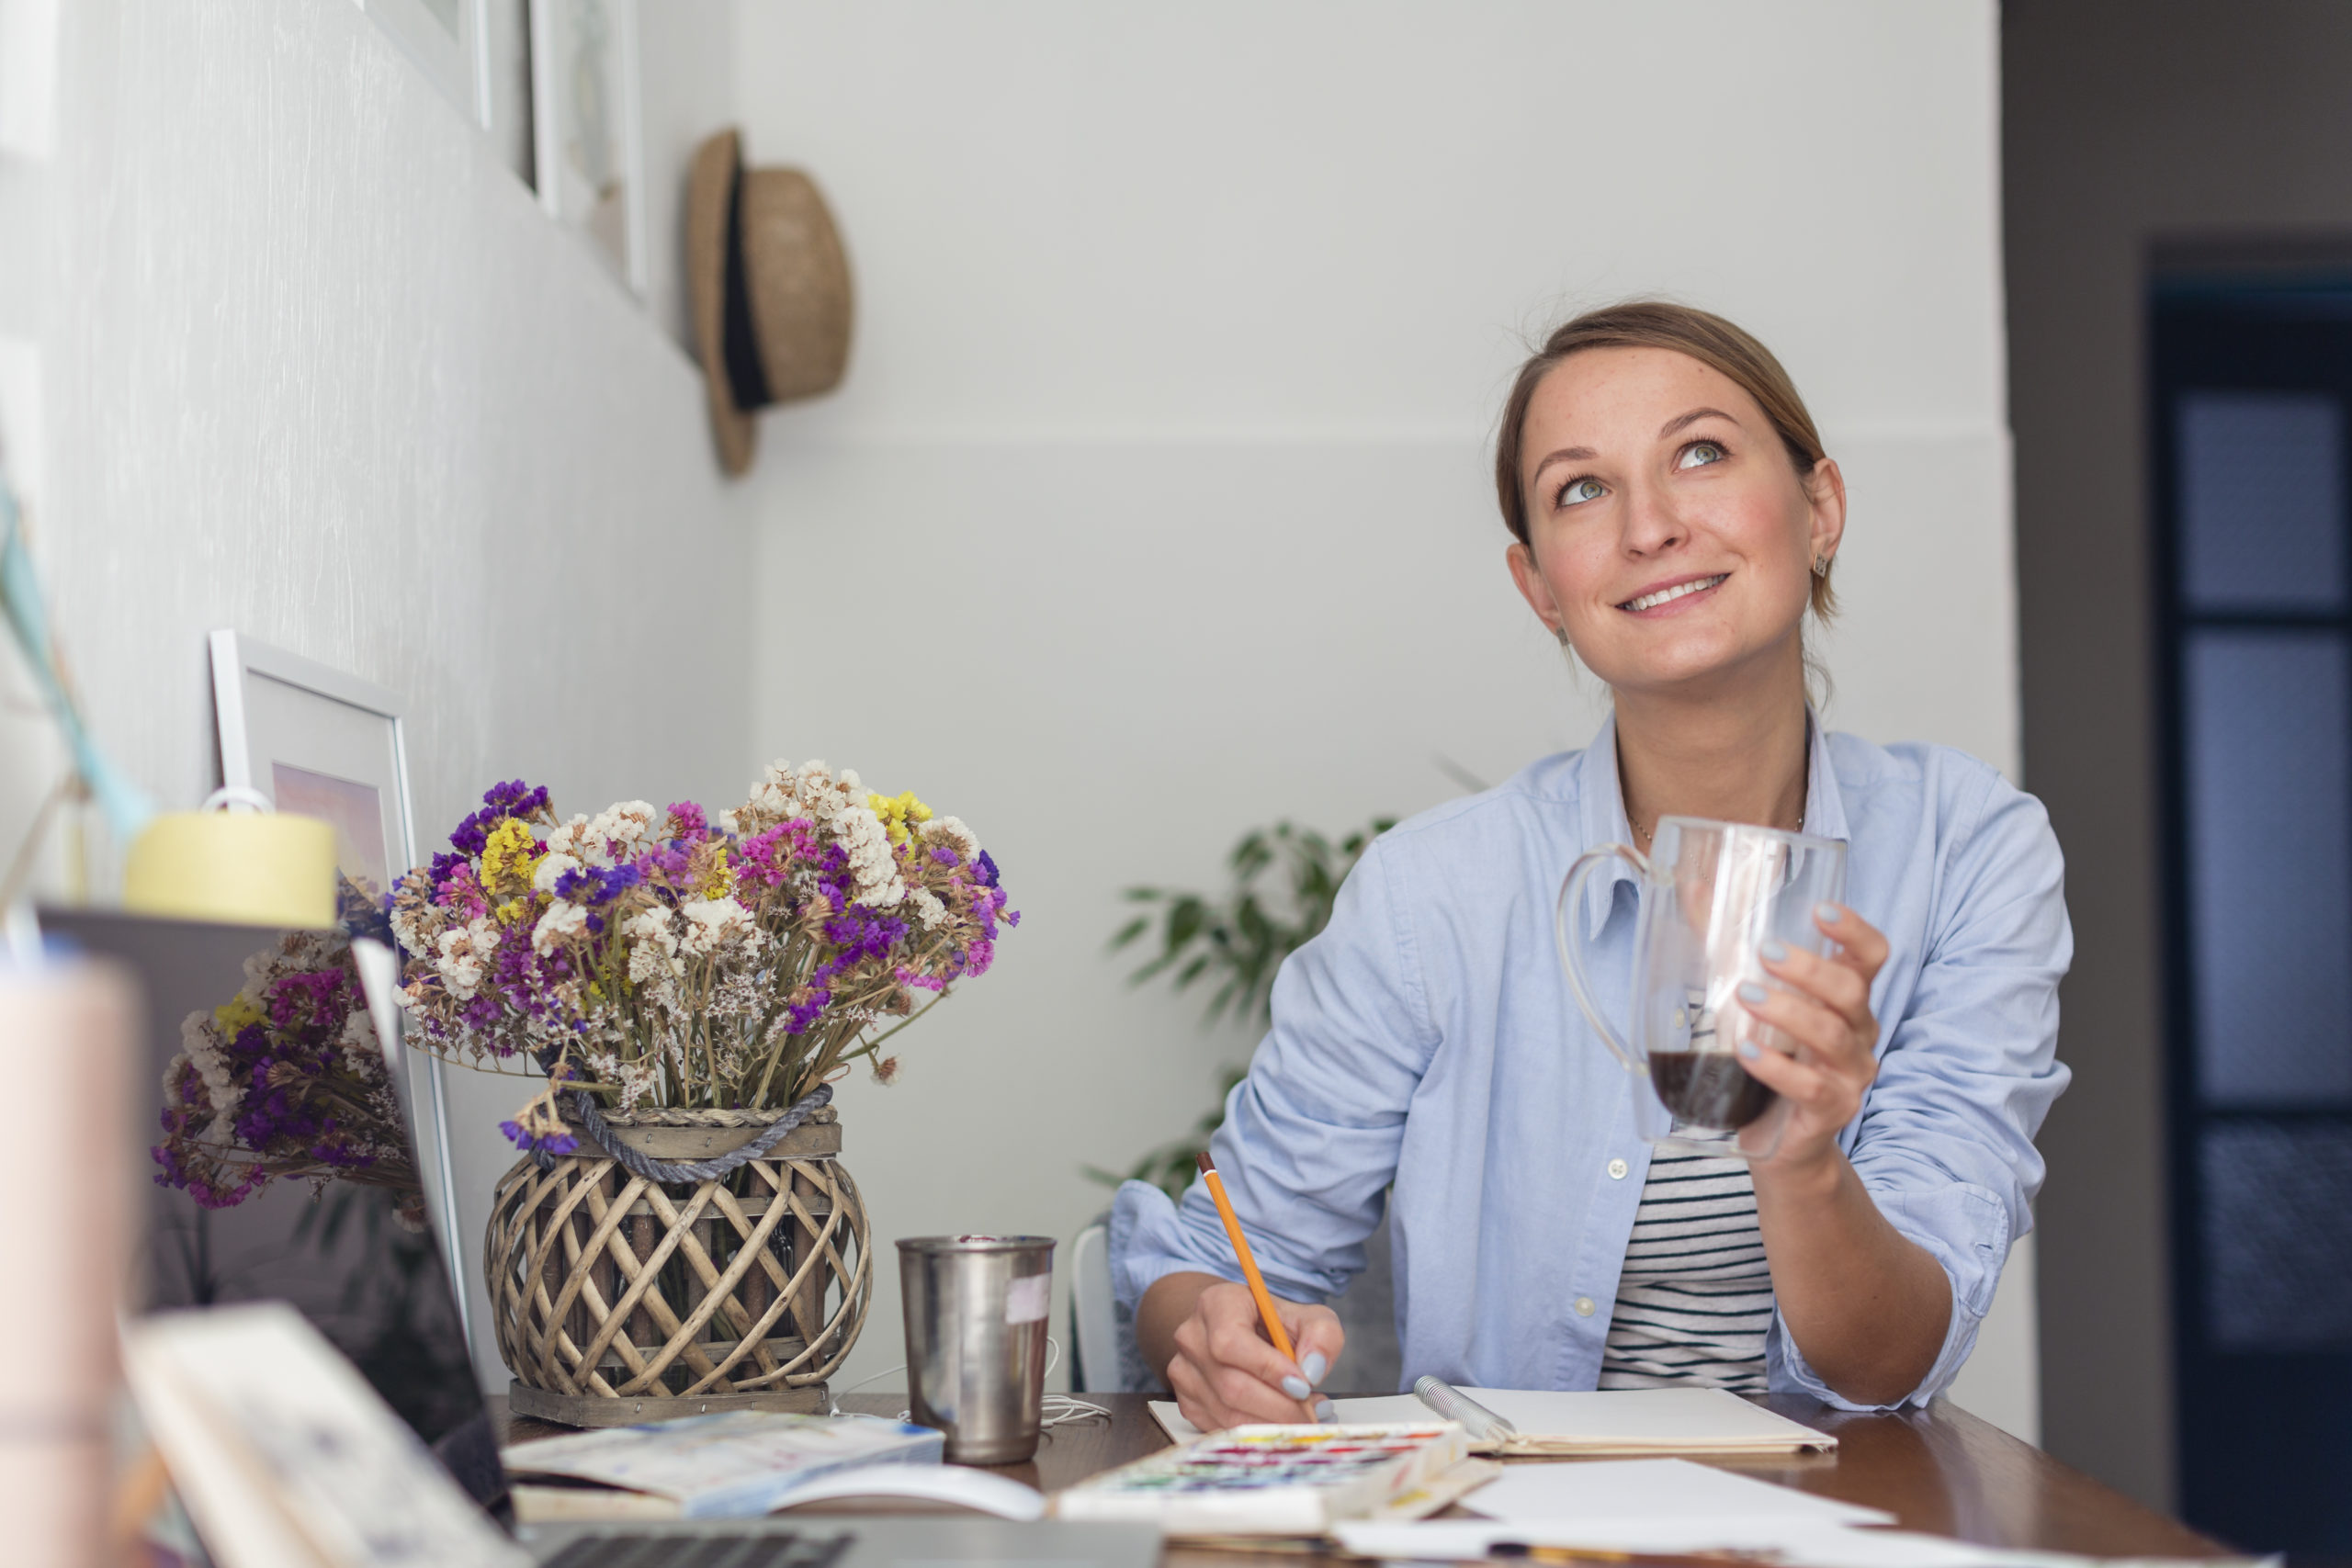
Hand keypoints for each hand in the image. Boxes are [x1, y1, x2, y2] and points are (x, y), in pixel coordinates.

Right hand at [1166, 1280, 1343, 1431]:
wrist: (1243, 1332)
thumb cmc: (1274, 1324)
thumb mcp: (1309, 1317)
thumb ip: (1321, 1336)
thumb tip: (1312, 1370)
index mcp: (1217, 1304)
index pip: (1231, 1341)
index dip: (1267, 1368)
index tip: (1303, 1386)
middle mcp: (1192, 1337)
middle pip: (1231, 1385)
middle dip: (1279, 1407)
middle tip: (1313, 1413)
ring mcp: (1184, 1372)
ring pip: (1227, 1413)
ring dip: (1273, 1423)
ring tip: (1304, 1416)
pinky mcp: (1187, 1402)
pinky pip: (1223, 1428)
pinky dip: (1257, 1432)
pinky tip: (1279, 1420)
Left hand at [1735, 902, 1889, 1169]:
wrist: (1783, 1139)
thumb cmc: (1774, 1057)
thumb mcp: (1757, 1002)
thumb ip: (1729, 946)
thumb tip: (1695, 888)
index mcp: (1848, 999)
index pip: (1872, 956)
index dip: (1854, 930)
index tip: (1821, 909)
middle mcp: (1859, 1032)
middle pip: (1851, 991)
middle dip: (1810, 969)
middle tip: (1764, 953)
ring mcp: (1850, 1073)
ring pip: (1831, 1036)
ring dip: (1788, 1012)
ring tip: (1745, 996)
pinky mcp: (1833, 1110)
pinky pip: (1810, 1087)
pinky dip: (1776, 1067)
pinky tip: (1746, 1051)